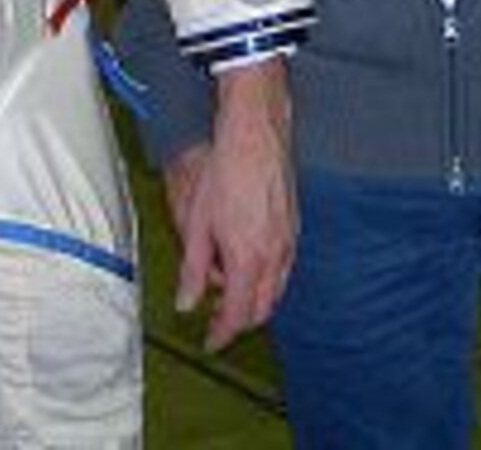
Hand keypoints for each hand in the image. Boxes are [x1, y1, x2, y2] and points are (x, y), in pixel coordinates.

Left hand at [164, 59, 295, 351]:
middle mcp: (274, 257)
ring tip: (228, 294)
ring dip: (254, 301)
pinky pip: (284, 270)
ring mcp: (289, 244)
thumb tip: (186, 303)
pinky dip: (267, 281)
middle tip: (216, 320)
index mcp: (248, 260)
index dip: (222, 333)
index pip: (237, 314)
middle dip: (239, 320)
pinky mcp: (294, 229)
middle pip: (261, 309)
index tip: (210, 342)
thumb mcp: (197, 225)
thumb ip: (192, 269)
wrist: (255, 138)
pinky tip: (250, 267)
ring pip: (275, 291)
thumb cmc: (225, 174)